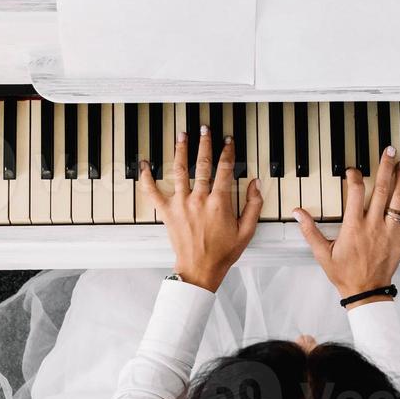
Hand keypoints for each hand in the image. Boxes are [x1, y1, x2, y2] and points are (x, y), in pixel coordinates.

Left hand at [142, 127, 261, 291]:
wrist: (200, 269)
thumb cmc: (222, 253)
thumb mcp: (246, 231)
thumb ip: (253, 206)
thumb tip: (254, 184)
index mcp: (219, 202)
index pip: (225, 169)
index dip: (228, 152)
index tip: (228, 141)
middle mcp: (199, 199)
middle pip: (202, 164)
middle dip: (205, 143)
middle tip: (205, 129)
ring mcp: (181, 204)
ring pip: (180, 170)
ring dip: (181, 150)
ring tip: (182, 135)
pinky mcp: (167, 212)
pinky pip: (153, 192)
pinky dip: (147, 177)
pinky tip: (144, 164)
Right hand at [292, 145, 399, 307]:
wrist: (365, 291)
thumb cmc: (344, 273)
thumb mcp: (321, 252)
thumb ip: (309, 230)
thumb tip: (297, 212)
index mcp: (354, 226)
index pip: (355, 192)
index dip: (354, 176)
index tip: (352, 170)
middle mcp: (374, 225)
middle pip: (382, 189)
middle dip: (386, 168)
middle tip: (390, 151)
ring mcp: (391, 232)